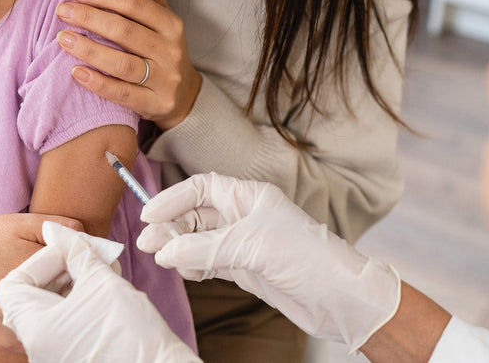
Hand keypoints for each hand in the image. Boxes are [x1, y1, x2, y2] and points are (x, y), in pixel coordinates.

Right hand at [0, 213, 82, 351]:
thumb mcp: (23, 221)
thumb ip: (59, 226)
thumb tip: (90, 238)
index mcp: (33, 272)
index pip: (80, 273)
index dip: (90, 265)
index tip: (93, 258)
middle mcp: (24, 305)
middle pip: (72, 300)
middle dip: (80, 286)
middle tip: (78, 272)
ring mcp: (16, 327)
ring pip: (59, 319)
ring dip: (65, 304)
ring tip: (58, 284)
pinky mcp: (8, 339)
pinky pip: (41, 332)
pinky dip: (49, 318)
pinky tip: (44, 301)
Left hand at [0, 222, 200, 362]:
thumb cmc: (126, 330)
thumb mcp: (100, 279)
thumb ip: (76, 251)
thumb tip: (61, 233)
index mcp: (33, 329)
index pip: (13, 285)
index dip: (38, 260)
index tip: (66, 249)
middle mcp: (36, 346)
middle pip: (32, 295)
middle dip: (59, 268)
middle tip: (84, 253)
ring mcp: (53, 353)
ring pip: (50, 308)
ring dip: (71, 282)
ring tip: (99, 267)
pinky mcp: (71, 355)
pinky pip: (64, 322)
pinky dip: (78, 300)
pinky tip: (103, 287)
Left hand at [55, 0, 200, 128]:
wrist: (184, 96)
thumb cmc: (162, 51)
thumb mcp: (163, 20)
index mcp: (171, 25)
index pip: (134, 3)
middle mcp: (170, 50)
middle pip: (124, 31)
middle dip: (89, 18)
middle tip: (62, 11)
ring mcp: (164, 79)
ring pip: (121, 63)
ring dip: (88, 49)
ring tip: (63, 38)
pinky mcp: (155, 103)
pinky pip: (121, 93)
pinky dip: (97, 82)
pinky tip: (76, 72)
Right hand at [137, 173, 400, 353]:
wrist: (341, 299)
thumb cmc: (306, 257)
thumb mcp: (252, 245)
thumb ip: (206, 247)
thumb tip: (165, 250)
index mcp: (248, 196)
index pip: (201, 188)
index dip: (173, 198)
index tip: (149, 214)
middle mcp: (243, 215)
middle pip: (195, 214)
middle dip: (171, 226)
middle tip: (147, 242)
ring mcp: (242, 242)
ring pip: (199, 239)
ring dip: (178, 247)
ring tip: (158, 256)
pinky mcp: (243, 267)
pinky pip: (208, 261)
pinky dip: (192, 264)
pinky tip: (183, 269)